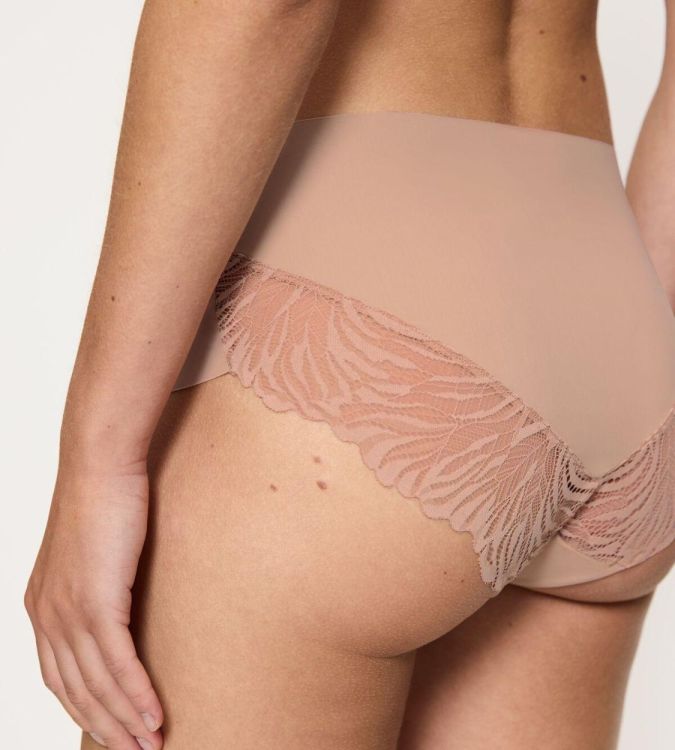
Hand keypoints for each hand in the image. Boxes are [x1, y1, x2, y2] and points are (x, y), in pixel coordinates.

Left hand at [24, 463, 163, 749]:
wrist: (100, 465)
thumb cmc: (103, 500)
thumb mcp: (91, 552)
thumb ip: (96, 585)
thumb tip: (119, 606)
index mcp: (42, 607)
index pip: (59, 678)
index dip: (86, 712)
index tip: (113, 732)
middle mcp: (47, 616)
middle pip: (75, 692)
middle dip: (107, 729)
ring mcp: (68, 610)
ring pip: (96, 685)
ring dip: (126, 722)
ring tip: (154, 745)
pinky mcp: (96, 600)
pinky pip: (117, 663)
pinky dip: (136, 695)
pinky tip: (154, 716)